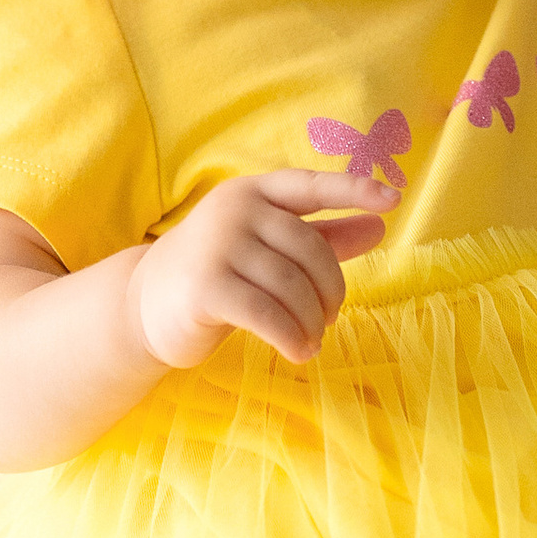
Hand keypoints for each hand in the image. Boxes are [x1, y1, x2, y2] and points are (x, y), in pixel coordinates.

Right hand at [129, 169, 391, 370]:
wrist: (144, 305)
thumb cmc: (218, 272)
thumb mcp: (268, 249)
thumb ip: (321, 236)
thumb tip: (379, 226)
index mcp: (253, 193)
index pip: (309, 185)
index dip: (352, 190)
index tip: (392, 199)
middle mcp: (234, 210)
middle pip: (310, 248)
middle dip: (331, 289)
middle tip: (329, 318)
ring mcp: (216, 246)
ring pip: (292, 285)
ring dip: (312, 320)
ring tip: (311, 341)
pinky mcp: (205, 287)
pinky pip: (269, 314)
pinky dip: (293, 337)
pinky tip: (299, 351)